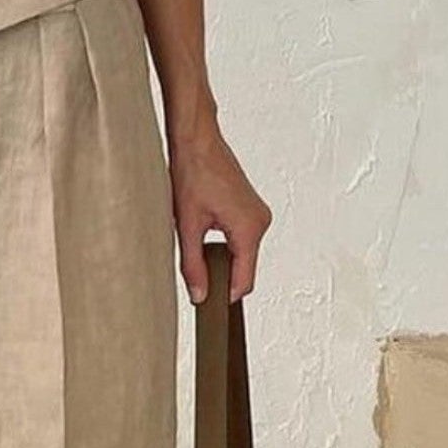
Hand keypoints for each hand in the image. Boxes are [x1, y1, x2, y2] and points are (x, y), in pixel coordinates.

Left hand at [168, 122, 271, 303]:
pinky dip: (225, 244)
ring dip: (221, 258)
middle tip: (193, 276)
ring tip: (194, 244)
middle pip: (244, 268)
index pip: (244, 280)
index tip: (207, 307)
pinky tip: (203, 230)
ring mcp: (258, 214)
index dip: (225, 295)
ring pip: (242, 253)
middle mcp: (261, 222)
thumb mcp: (186, 225)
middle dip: (221, 275)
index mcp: (249, 229)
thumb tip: (199, 295)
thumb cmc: (192, 172)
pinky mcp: (251, 208)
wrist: (196, 140)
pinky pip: (241, 238)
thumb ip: (193, 264)